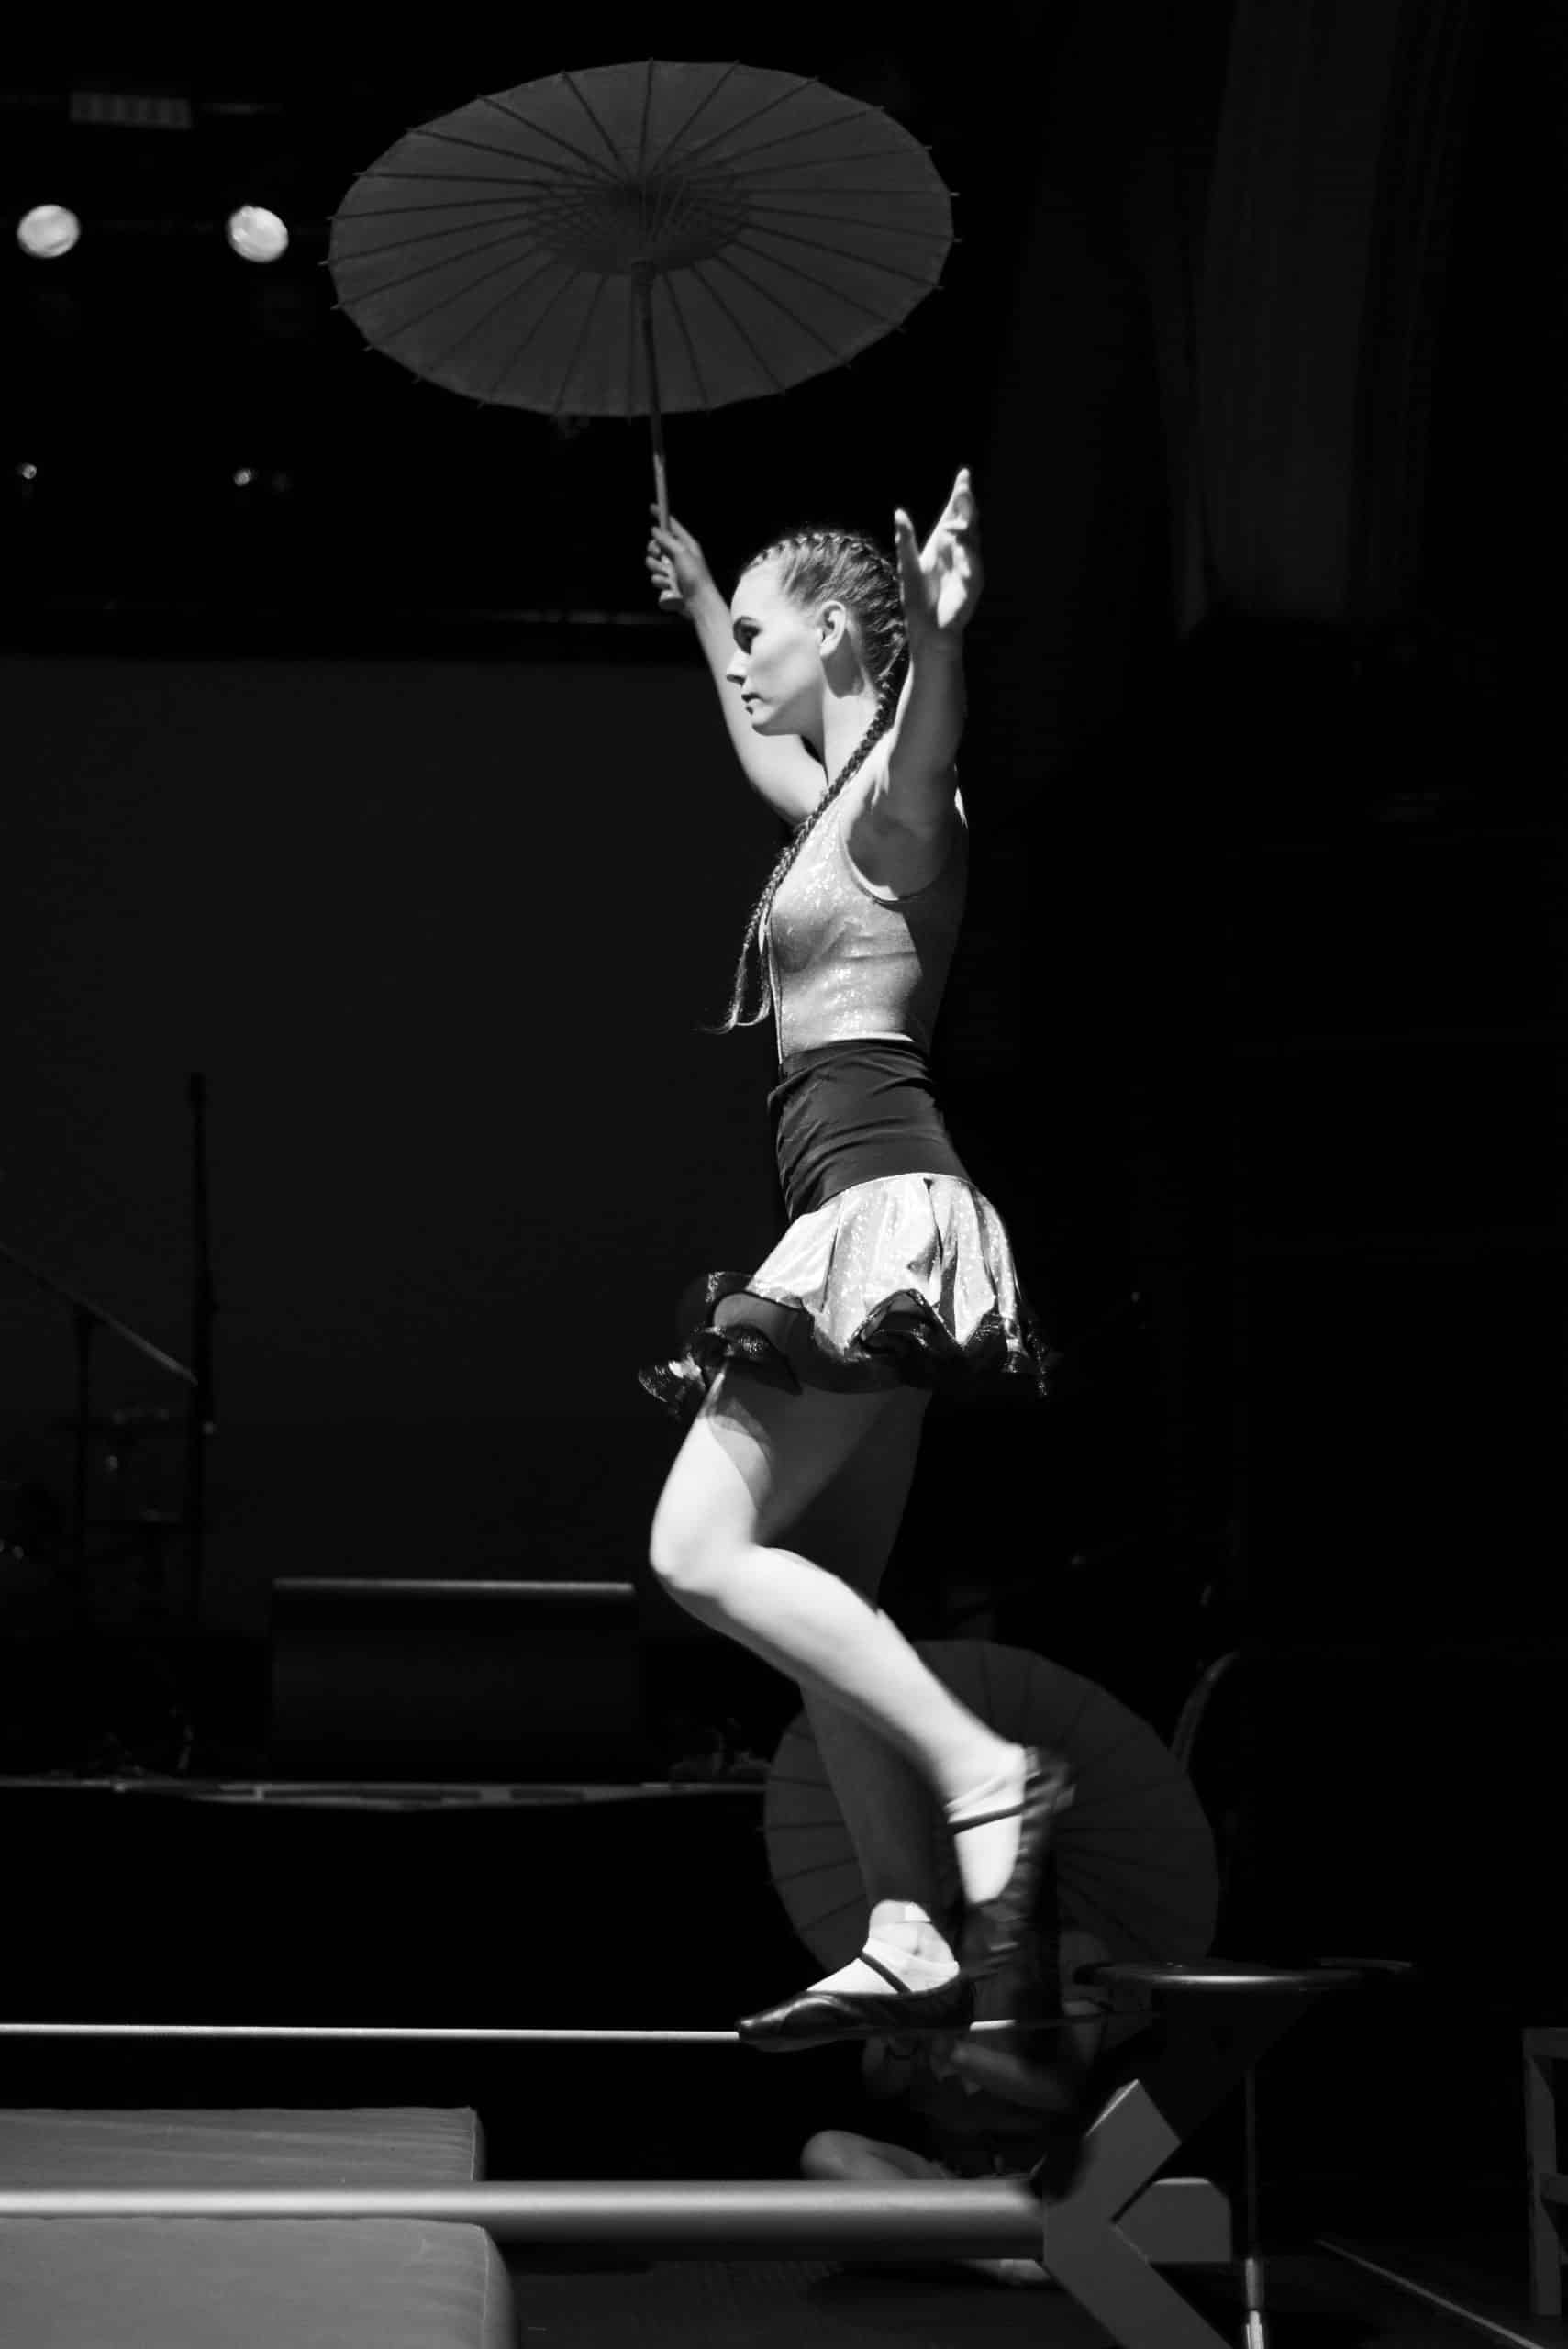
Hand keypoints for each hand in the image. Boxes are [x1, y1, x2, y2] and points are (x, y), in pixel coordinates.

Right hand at [646, 507, 715, 617]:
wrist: (699, 604)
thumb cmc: (696, 577)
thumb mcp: (682, 553)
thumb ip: (667, 540)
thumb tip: (655, 530)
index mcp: (686, 544)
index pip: (672, 526)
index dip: (662, 516)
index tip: (652, 507)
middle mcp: (679, 555)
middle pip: (657, 544)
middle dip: (654, 550)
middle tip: (658, 554)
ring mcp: (673, 570)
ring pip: (653, 563)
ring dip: (658, 570)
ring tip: (668, 578)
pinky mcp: (668, 583)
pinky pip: (655, 578)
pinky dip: (660, 582)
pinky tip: (669, 587)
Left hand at [892, 467, 982, 644]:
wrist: (927, 632)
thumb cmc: (919, 601)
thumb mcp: (908, 566)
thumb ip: (905, 540)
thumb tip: (899, 513)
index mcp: (944, 546)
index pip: (954, 516)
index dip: (959, 497)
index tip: (963, 475)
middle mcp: (960, 554)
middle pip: (967, 523)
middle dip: (966, 504)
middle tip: (963, 486)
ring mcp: (969, 569)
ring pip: (971, 541)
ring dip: (967, 523)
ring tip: (962, 505)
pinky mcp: (972, 587)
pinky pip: (972, 567)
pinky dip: (968, 554)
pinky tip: (962, 539)